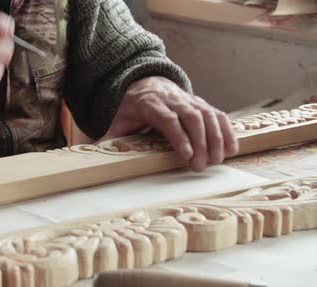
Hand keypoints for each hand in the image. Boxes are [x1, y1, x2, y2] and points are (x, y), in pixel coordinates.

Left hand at [101, 77, 238, 171]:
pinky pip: (218, 115)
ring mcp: (190, 100)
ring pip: (208, 116)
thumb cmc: (133, 109)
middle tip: (202, 166)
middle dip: (201, 142)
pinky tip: (232, 150)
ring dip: (217, 139)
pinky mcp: (202, 104)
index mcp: (151, 103)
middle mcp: (173, 99)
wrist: (147, 83)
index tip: (186, 155)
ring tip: (217, 162)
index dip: (178, 136)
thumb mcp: (119, 121)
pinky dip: (227, 131)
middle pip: (192, 117)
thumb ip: (109, 139)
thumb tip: (91, 155)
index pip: (167, 119)